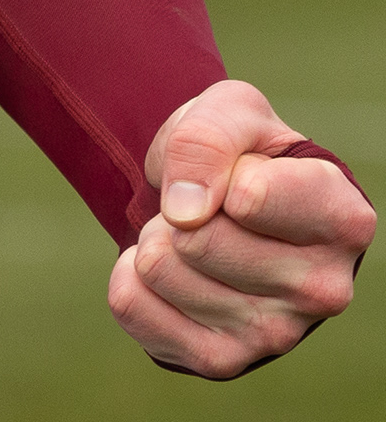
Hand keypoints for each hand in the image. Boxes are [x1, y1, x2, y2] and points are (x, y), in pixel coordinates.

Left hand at [108, 79, 374, 377]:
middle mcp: (324, 289)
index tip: (238, 169)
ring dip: (157, 236)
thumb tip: (185, 212)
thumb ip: (208, 138)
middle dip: (179, 206)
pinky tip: (171, 270)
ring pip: (159, 267)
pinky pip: (130, 302)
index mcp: (343, 218)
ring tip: (194, 235)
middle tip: (207, 206)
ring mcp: (276, 335)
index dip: (219, 168)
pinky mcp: (223, 361)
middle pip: (195, 238)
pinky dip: (130, 272)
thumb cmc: (242, 152)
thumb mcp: (230, 112)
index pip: (249, 196)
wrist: (224, 200)